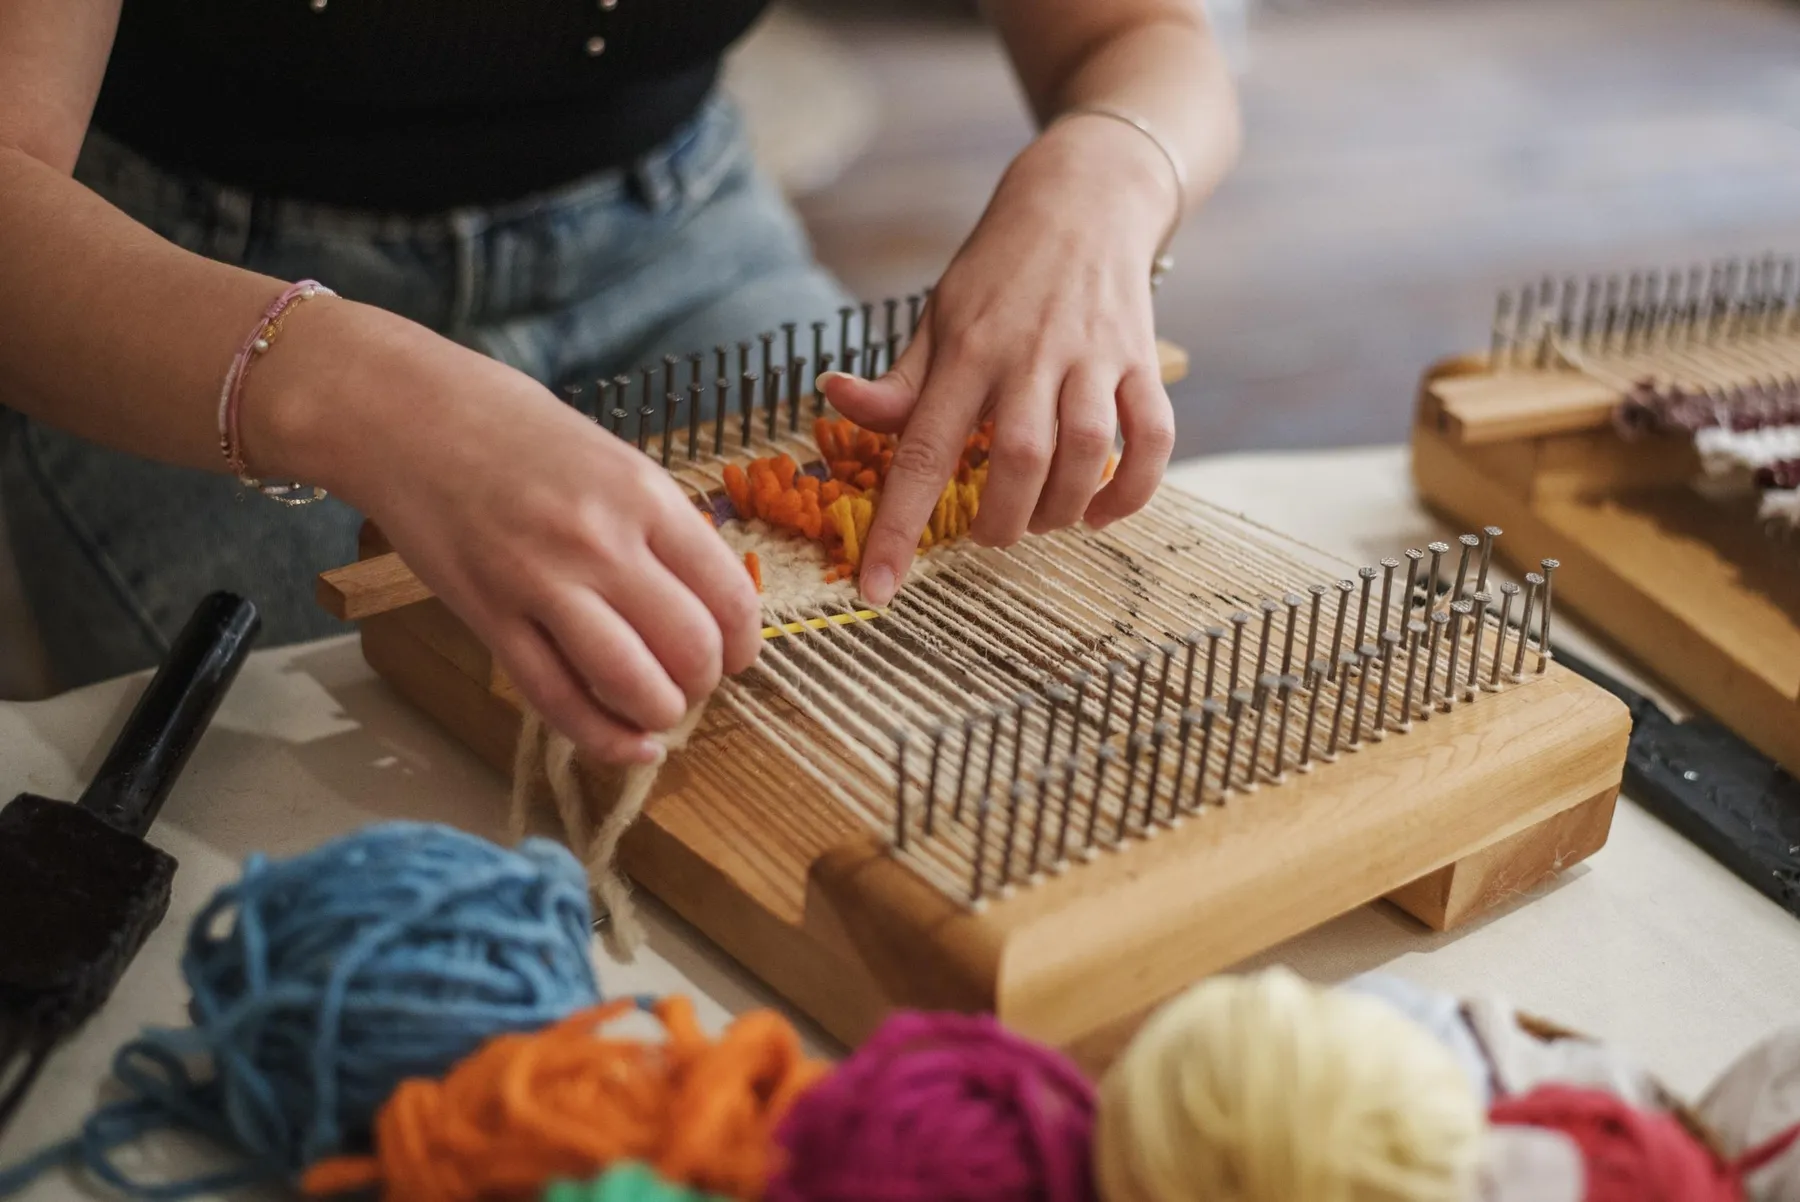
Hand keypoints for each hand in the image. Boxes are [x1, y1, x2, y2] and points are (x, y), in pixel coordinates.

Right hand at [258, 302, 762, 765]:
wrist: (402, 413)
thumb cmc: (513, 430)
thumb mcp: (613, 459)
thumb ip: (662, 528)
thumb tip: (712, 600)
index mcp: (645, 495)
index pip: (730, 596)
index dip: (746, 644)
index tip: (738, 654)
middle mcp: (601, 542)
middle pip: (692, 651)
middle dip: (706, 683)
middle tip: (693, 680)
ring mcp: (540, 583)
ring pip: (633, 686)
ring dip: (660, 714)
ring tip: (657, 708)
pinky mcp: (488, 618)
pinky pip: (558, 701)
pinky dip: (605, 738)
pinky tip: (630, 744)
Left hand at [820, 114, 1179, 606]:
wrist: (1085, 198)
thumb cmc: (997, 271)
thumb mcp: (935, 316)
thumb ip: (897, 379)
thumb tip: (834, 399)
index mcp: (964, 352)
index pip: (921, 451)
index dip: (896, 528)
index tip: (876, 593)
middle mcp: (1030, 355)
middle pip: (1020, 461)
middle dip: (1001, 523)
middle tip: (989, 535)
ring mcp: (1093, 357)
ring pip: (1086, 453)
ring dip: (1062, 509)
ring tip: (1041, 519)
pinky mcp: (1143, 360)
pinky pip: (1153, 438)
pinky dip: (1132, 489)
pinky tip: (1102, 510)